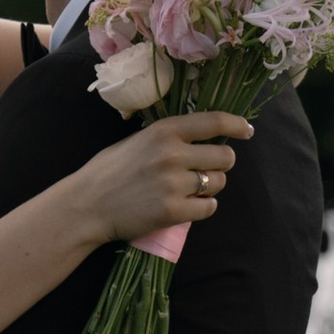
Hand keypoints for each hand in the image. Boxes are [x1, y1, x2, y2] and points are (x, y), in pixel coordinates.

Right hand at [78, 109, 252, 245]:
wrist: (86, 205)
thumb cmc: (108, 171)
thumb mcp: (137, 141)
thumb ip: (168, 138)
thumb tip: (203, 138)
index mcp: (164, 131)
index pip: (214, 122)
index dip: (237, 125)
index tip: (246, 130)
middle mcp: (172, 154)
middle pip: (225, 157)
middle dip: (221, 164)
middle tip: (206, 169)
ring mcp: (174, 184)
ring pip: (218, 183)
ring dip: (210, 186)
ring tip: (190, 189)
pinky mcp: (173, 211)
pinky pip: (209, 208)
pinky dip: (203, 207)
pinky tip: (187, 205)